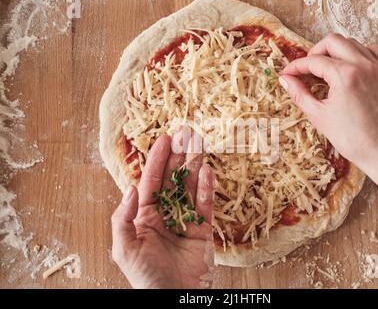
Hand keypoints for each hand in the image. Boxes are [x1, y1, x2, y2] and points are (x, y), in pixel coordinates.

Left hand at [111, 127, 213, 288]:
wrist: (173, 297)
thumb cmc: (145, 277)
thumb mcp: (124, 248)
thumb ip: (123, 218)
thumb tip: (129, 189)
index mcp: (144, 215)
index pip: (152, 181)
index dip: (158, 159)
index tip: (165, 139)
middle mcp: (165, 214)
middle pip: (173, 178)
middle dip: (179, 155)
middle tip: (186, 132)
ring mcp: (185, 221)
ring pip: (190, 187)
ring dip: (194, 165)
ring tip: (199, 143)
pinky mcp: (202, 231)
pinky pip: (205, 205)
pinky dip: (206, 188)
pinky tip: (207, 171)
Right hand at [279, 33, 377, 171]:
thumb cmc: (352, 139)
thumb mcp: (319, 116)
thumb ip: (299, 94)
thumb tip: (285, 80)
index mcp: (345, 76)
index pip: (314, 61)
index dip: (296, 66)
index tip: (287, 74)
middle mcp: (364, 66)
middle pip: (333, 41)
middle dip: (315, 52)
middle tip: (307, 69)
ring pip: (352, 43)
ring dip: (336, 51)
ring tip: (326, 69)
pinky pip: (372, 51)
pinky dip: (358, 54)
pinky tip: (350, 67)